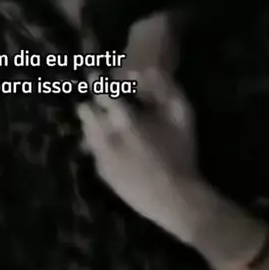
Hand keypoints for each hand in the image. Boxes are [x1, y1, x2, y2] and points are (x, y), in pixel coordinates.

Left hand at [78, 69, 202, 245]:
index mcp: (125, 119)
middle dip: (91, 104)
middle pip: (86, 111)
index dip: (98, 82)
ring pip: (86, 130)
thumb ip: (166, 88)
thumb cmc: (182, 155)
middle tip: (97, 101)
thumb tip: (147, 70)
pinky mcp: (102, 172)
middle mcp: (106, 136)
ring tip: (101, 121)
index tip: (96, 75)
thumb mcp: (182, 117)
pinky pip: (92, 151)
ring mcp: (101, 155)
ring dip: (91, 123)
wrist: (175, 199)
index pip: (102, 92)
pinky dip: (97, 145)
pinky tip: (110, 145)